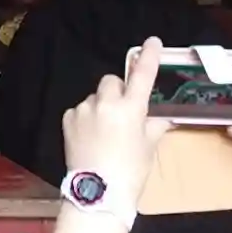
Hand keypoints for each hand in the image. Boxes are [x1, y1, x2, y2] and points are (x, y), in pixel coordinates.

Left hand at [61, 36, 170, 210]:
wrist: (98, 192)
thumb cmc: (130, 171)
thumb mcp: (148, 148)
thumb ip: (155, 126)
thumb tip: (163, 116)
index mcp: (130, 109)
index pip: (142, 76)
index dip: (148, 57)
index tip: (151, 41)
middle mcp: (105, 103)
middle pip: (113, 81)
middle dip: (119, 91)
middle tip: (125, 112)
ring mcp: (83, 108)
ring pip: (96, 96)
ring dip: (102, 106)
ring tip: (106, 132)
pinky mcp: (68, 117)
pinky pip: (81, 109)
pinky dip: (87, 117)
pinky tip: (92, 137)